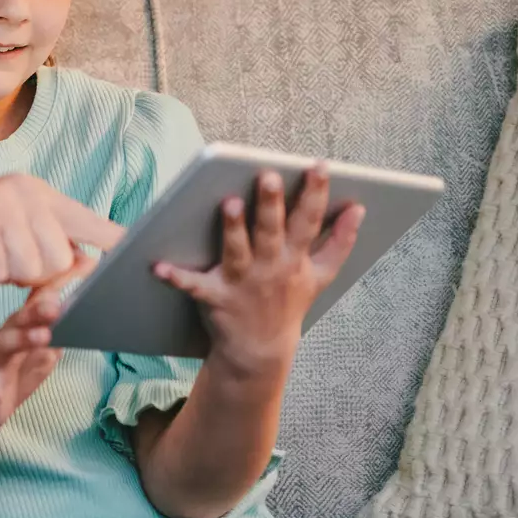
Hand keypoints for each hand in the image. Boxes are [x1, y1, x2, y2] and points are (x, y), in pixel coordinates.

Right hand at [0, 174, 123, 288]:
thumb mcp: (3, 236)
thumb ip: (45, 244)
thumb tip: (87, 261)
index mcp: (34, 192)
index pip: (90, 222)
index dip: (118, 244)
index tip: (149, 254)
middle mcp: (22, 191)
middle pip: (59, 261)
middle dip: (26, 277)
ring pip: (28, 271)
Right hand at [0, 252, 89, 441]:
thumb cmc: (6, 377)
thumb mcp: (35, 354)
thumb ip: (55, 332)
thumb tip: (79, 307)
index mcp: (19, 330)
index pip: (39, 303)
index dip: (59, 284)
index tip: (84, 264)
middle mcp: (4, 340)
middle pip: (20, 319)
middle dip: (39, 309)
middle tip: (60, 302)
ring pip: (3, 346)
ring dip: (21, 339)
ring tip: (42, 336)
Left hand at [154, 165, 364, 376]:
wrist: (262, 350)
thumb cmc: (288, 302)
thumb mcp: (321, 276)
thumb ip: (341, 242)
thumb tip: (359, 209)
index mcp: (295, 258)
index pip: (309, 221)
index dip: (316, 194)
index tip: (319, 167)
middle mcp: (271, 267)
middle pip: (271, 231)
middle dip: (271, 204)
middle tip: (268, 175)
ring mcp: (243, 282)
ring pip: (237, 251)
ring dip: (232, 229)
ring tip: (228, 203)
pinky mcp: (216, 298)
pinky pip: (193, 286)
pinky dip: (176, 277)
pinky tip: (158, 266)